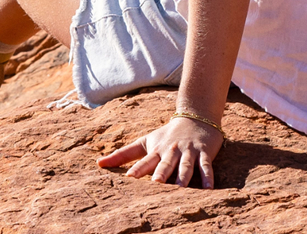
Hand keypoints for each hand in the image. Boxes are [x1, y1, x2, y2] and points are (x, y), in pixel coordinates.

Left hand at [98, 115, 223, 187]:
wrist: (195, 118)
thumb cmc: (166, 135)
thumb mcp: (144, 142)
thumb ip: (122, 154)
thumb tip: (98, 164)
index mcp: (156, 150)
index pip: (146, 160)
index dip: (139, 168)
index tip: (130, 177)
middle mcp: (171, 151)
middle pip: (166, 163)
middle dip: (162, 172)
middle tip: (157, 183)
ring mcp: (188, 151)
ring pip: (186, 165)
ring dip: (184, 175)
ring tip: (181, 187)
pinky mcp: (204, 153)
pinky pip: (206, 166)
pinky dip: (208, 177)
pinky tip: (209, 188)